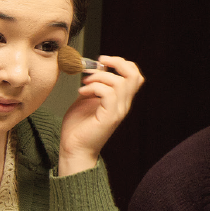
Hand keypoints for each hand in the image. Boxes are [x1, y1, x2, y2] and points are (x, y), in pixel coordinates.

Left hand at [57, 55, 143, 175]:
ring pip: (119, 82)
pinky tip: (82, 92)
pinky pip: (109, 93)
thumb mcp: (87, 98)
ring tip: (85, 83)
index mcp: (120, 99)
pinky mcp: (109, 117)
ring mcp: (118, 111)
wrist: (75, 148)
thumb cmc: (79, 126)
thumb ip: (94, 84)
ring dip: (99, 77)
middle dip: (117, 63)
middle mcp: (123, 104)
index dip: (121, 63)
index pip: (135, 75)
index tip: (103, 62)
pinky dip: (94, 87)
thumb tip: (95, 68)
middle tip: (100, 63)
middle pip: (134, 75)